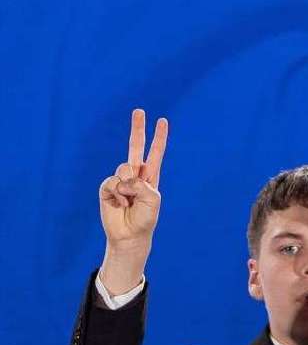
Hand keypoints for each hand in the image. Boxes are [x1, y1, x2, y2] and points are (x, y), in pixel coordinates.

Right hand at [98, 108, 168, 293]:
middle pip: (135, 147)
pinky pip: (112, 182)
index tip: (163, 121)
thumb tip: (124, 177)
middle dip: (137, 128)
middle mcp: (136, 175)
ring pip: (123, 168)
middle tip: (139, 110)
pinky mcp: (107, 187)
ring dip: (127, 186)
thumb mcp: (152, 200)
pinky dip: (117, 193)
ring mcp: (120, 180)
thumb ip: (141, 185)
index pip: (155, 153)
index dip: (159, 138)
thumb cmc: (145, 219)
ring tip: (129, 201)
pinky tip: (119, 203)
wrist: (130, 235)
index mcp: (150, 176)